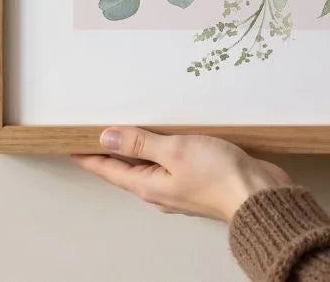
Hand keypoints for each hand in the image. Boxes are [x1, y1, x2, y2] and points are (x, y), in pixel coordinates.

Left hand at [71, 127, 293, 221]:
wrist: (258, 195)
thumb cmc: (218, 176)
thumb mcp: (174, 151)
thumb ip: (140, 143)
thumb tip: (106, 137)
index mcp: (149, 186)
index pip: (109, 169)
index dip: (89, 156)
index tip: (71, 145)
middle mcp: (160, 190)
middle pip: (127, 169)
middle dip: (110, 153)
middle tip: (94, 135)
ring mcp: (180, 187)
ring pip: (150, 166)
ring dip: (137, 150)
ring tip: (126, 133)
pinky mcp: (199, 180)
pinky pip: (172, 163)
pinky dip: (162, 148)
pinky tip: (168, 138)